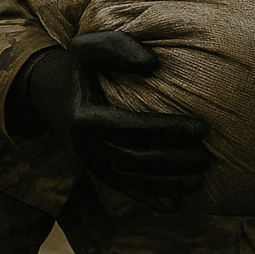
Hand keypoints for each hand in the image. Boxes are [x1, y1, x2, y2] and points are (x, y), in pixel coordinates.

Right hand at [21, 31, 209, 212]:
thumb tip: (152, 64)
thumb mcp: (88, 46)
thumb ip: (117, 47)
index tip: (201, 128)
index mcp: (84, 118)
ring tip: (200, 180)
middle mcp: (85, 146)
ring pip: (132, 181)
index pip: (131, 127)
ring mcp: (90, 163)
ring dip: (167, 184)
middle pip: (134, 160)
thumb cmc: (79, 66)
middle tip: (207, 157)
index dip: (167, 130)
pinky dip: (149, 200)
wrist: (47, 95)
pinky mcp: (96, 173)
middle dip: (173, 161)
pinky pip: (124, 190)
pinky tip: (175, 207)